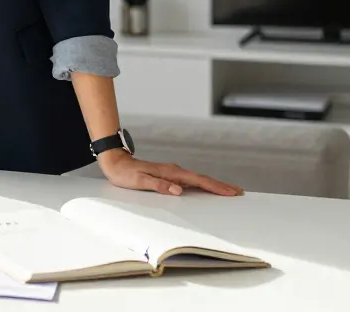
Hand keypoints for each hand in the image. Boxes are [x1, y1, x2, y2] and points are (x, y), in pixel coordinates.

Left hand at [99, 152, 242, 195]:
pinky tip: (205, 190)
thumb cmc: (125, 174)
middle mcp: (174, 171)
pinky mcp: (169, 176)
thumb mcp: (139, 181)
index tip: (231, 191)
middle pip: (202, 179)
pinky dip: (201, 185)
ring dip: (213, 186)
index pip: (198, 180)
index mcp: (171, 173)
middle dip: (220, 186)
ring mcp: (172, 173)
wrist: (115, 163)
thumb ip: (158, 185)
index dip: (215, 187)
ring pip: (197, 180)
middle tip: (238, 192)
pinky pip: (190, 181)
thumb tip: (177, 190)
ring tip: (228, 192)